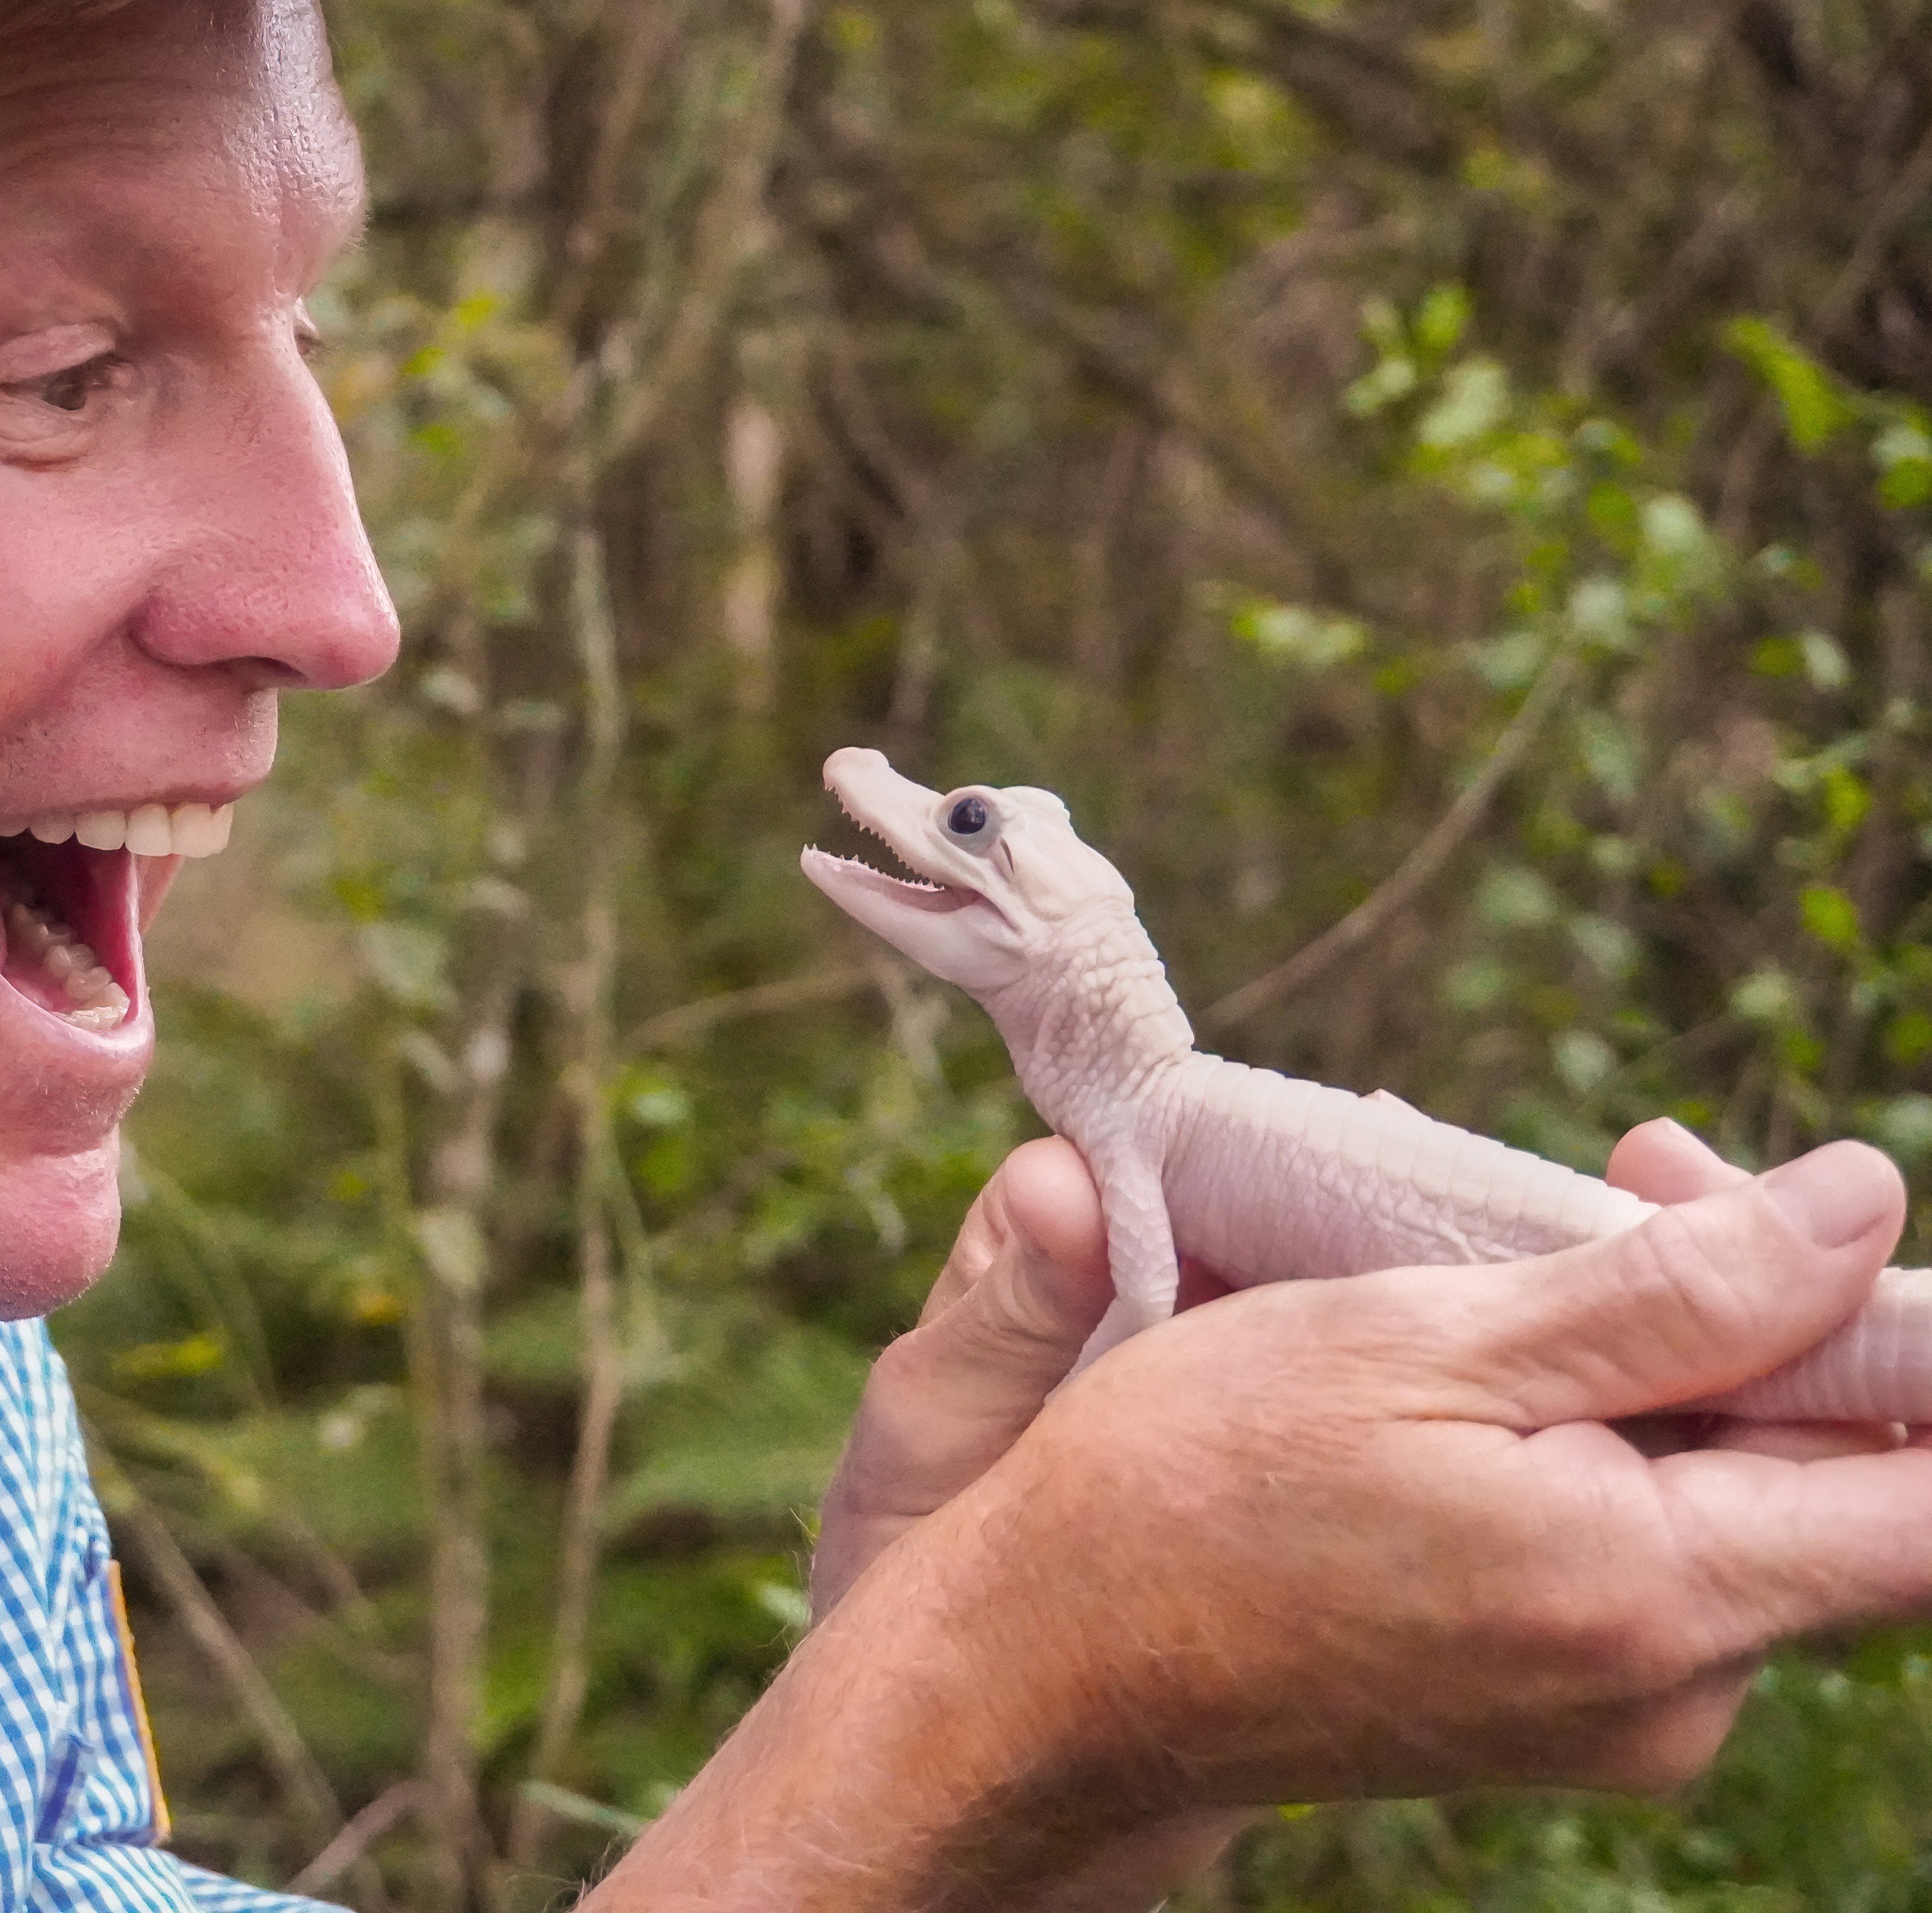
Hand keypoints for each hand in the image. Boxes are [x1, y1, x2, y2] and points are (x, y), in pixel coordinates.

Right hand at [608, 1139, 1931, 1908]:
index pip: (1928, 1488)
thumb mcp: (1417, 1341)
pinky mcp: (1551, 1716)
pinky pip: (1648, 1560)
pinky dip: (1602, 1443)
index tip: (1799, 1216)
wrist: (1043, 1664)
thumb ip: (1669, 1294)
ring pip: (1734, 1511)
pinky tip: (1487, 1372)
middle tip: (1633, 1168)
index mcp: (1652, 1595)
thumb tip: (1861, 1208)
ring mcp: (1614, 1717)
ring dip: (1669, 1366)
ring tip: (1525, 1265)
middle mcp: (1671, 1691)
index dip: (1906, 1336)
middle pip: (1832, 1487)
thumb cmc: (1191, 1486)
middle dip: (1763, 1312)